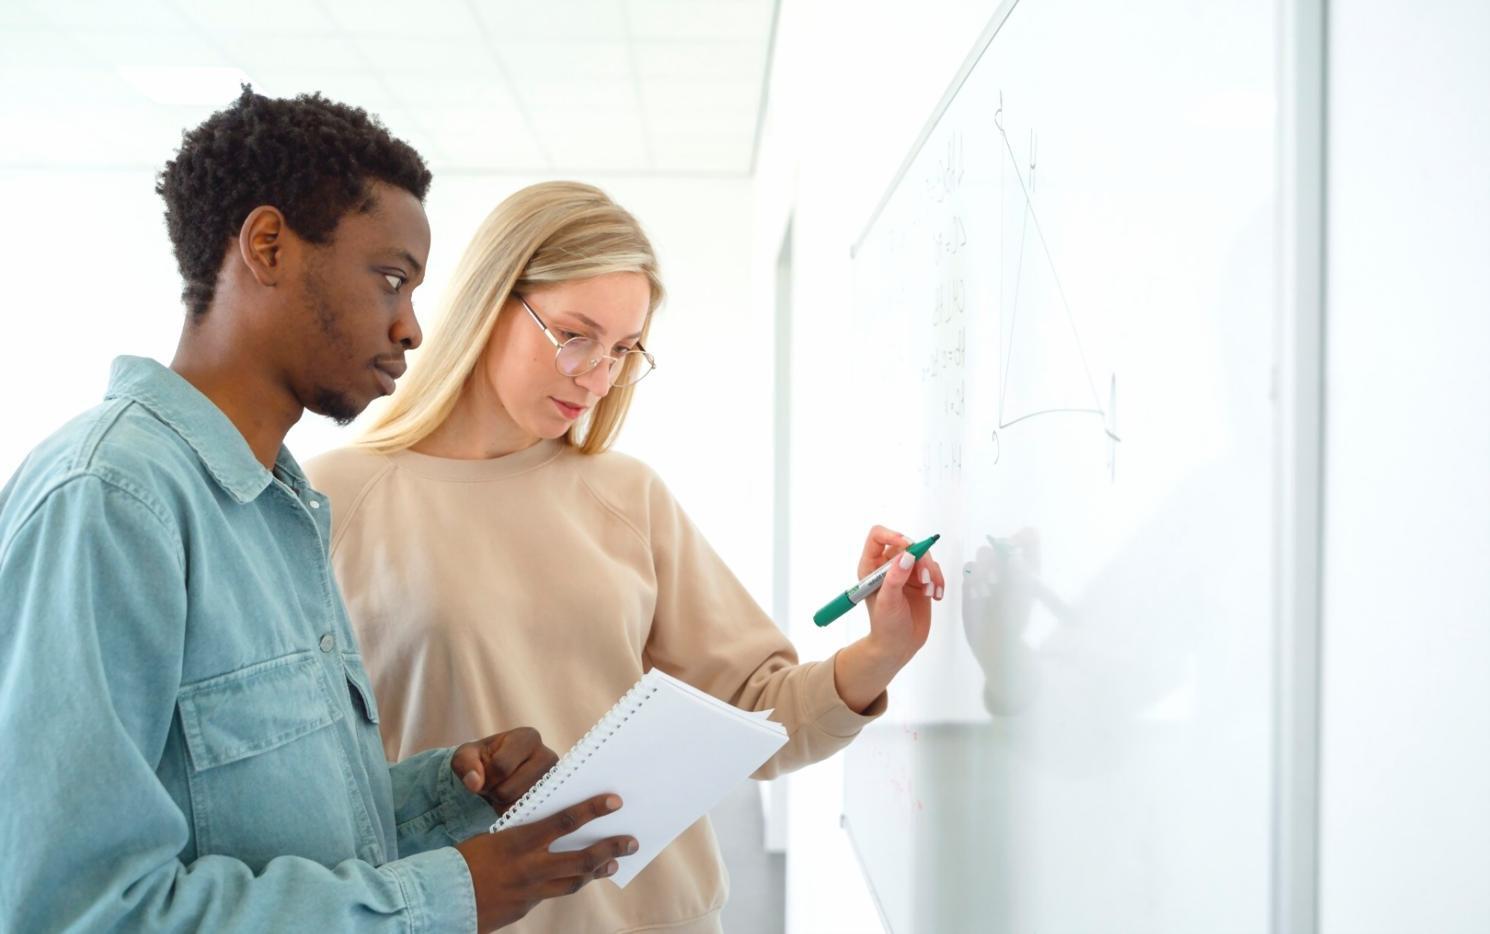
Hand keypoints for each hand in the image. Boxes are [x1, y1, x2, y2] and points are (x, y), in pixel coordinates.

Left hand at [451, 727, 557, 814]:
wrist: (497, 775)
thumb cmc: (481, 762)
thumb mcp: (465, 757)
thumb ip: (465, 764)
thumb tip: (474, 783)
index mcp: (528, 737)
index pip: (501, 766)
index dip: (485, 778)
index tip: (483, 776)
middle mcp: (548, 756)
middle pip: (509, 790)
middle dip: (494, 793)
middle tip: (494, 786)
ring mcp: (554, 781)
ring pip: (518, 807)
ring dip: (503, 805)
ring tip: (504, 792)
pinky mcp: (554, 800)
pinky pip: (529, 817)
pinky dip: (515, 814)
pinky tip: (513, 803)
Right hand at [454, 794, 637, 930]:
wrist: (439, 898)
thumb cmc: (462, 859)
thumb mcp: (494, 838)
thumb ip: (524, 836)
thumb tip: (548, 829)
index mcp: (520, 841)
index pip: (565, 822)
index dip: (592, 810)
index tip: (614, 801)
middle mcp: (530, 868)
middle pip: (582, 859)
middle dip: (610, 848)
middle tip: (631, 841)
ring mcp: (530, 892)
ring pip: (573, 881)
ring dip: (596, 870)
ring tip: (613, 863)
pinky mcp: (525, 908)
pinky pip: (551, 894)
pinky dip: (565, 884)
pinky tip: (575, 879)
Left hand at [832, 526, 944, 712]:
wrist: (899, 645)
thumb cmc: (886, 626)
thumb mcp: (888, 601)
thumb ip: (895, 577)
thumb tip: (906, 555)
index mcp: (871, 567)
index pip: (878, 536)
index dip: (893, 535)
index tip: (908, 547)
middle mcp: (888, 566)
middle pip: (907, 545)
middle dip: (920, 559)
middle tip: (924, 579)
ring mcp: (905, 573)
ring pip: (923, 556)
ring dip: (931, 572)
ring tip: (930, 592)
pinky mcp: (920, 581)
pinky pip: (934, 569)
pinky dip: (938, 580)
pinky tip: (936, 595)